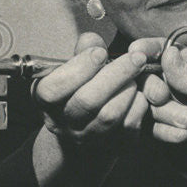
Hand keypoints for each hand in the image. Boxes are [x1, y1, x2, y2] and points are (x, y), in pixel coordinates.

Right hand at [32, 32, 148, 146]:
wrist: (85, 128)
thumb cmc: (79, 88)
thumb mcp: (73, 69)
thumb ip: (81, 52)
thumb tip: (92, 39)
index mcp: (45, 101)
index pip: (53, 89)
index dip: (79, 69)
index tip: (101, 52)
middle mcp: (62, 123)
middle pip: (87, 102)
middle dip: (116, 75)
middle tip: (136, 57)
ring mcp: (87, 138)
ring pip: (109, 116)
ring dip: (128, 90)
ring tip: (138, 74)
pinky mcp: (111, 146)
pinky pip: (129, 127)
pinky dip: (139, 106)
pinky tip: (141, 92)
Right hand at [144, 42, 186, 186]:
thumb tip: (168, 53)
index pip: (177, 52)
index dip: (156, 49)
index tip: (138, 51)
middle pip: (156, 75)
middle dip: (158, 87)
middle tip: (164, 97)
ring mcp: (177, 113)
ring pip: (151, 102)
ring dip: (167, 114)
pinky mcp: (167, 136)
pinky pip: (152, 127)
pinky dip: (165, 132)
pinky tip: (184, 140)